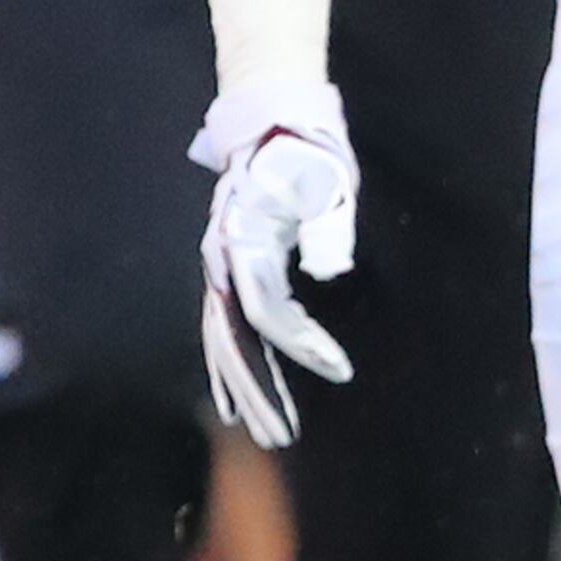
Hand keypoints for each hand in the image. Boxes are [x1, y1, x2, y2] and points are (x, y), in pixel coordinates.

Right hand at [191, 81, 361, 448]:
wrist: (272, 124)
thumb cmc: (306, 151)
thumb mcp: (328, 180)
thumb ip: (328, 225)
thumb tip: (330, 267)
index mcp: (245, 240)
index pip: (268, 309)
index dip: (301, 343)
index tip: (338, 368)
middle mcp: (223, 262)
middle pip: (233, 339)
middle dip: (256, 391)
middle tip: (279, 436)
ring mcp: (222, 269)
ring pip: (223, 340)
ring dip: (240, 387)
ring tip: (260, 430)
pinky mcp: (231, 272)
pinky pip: (226, 329)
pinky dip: (231, 364)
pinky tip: (238, 396)